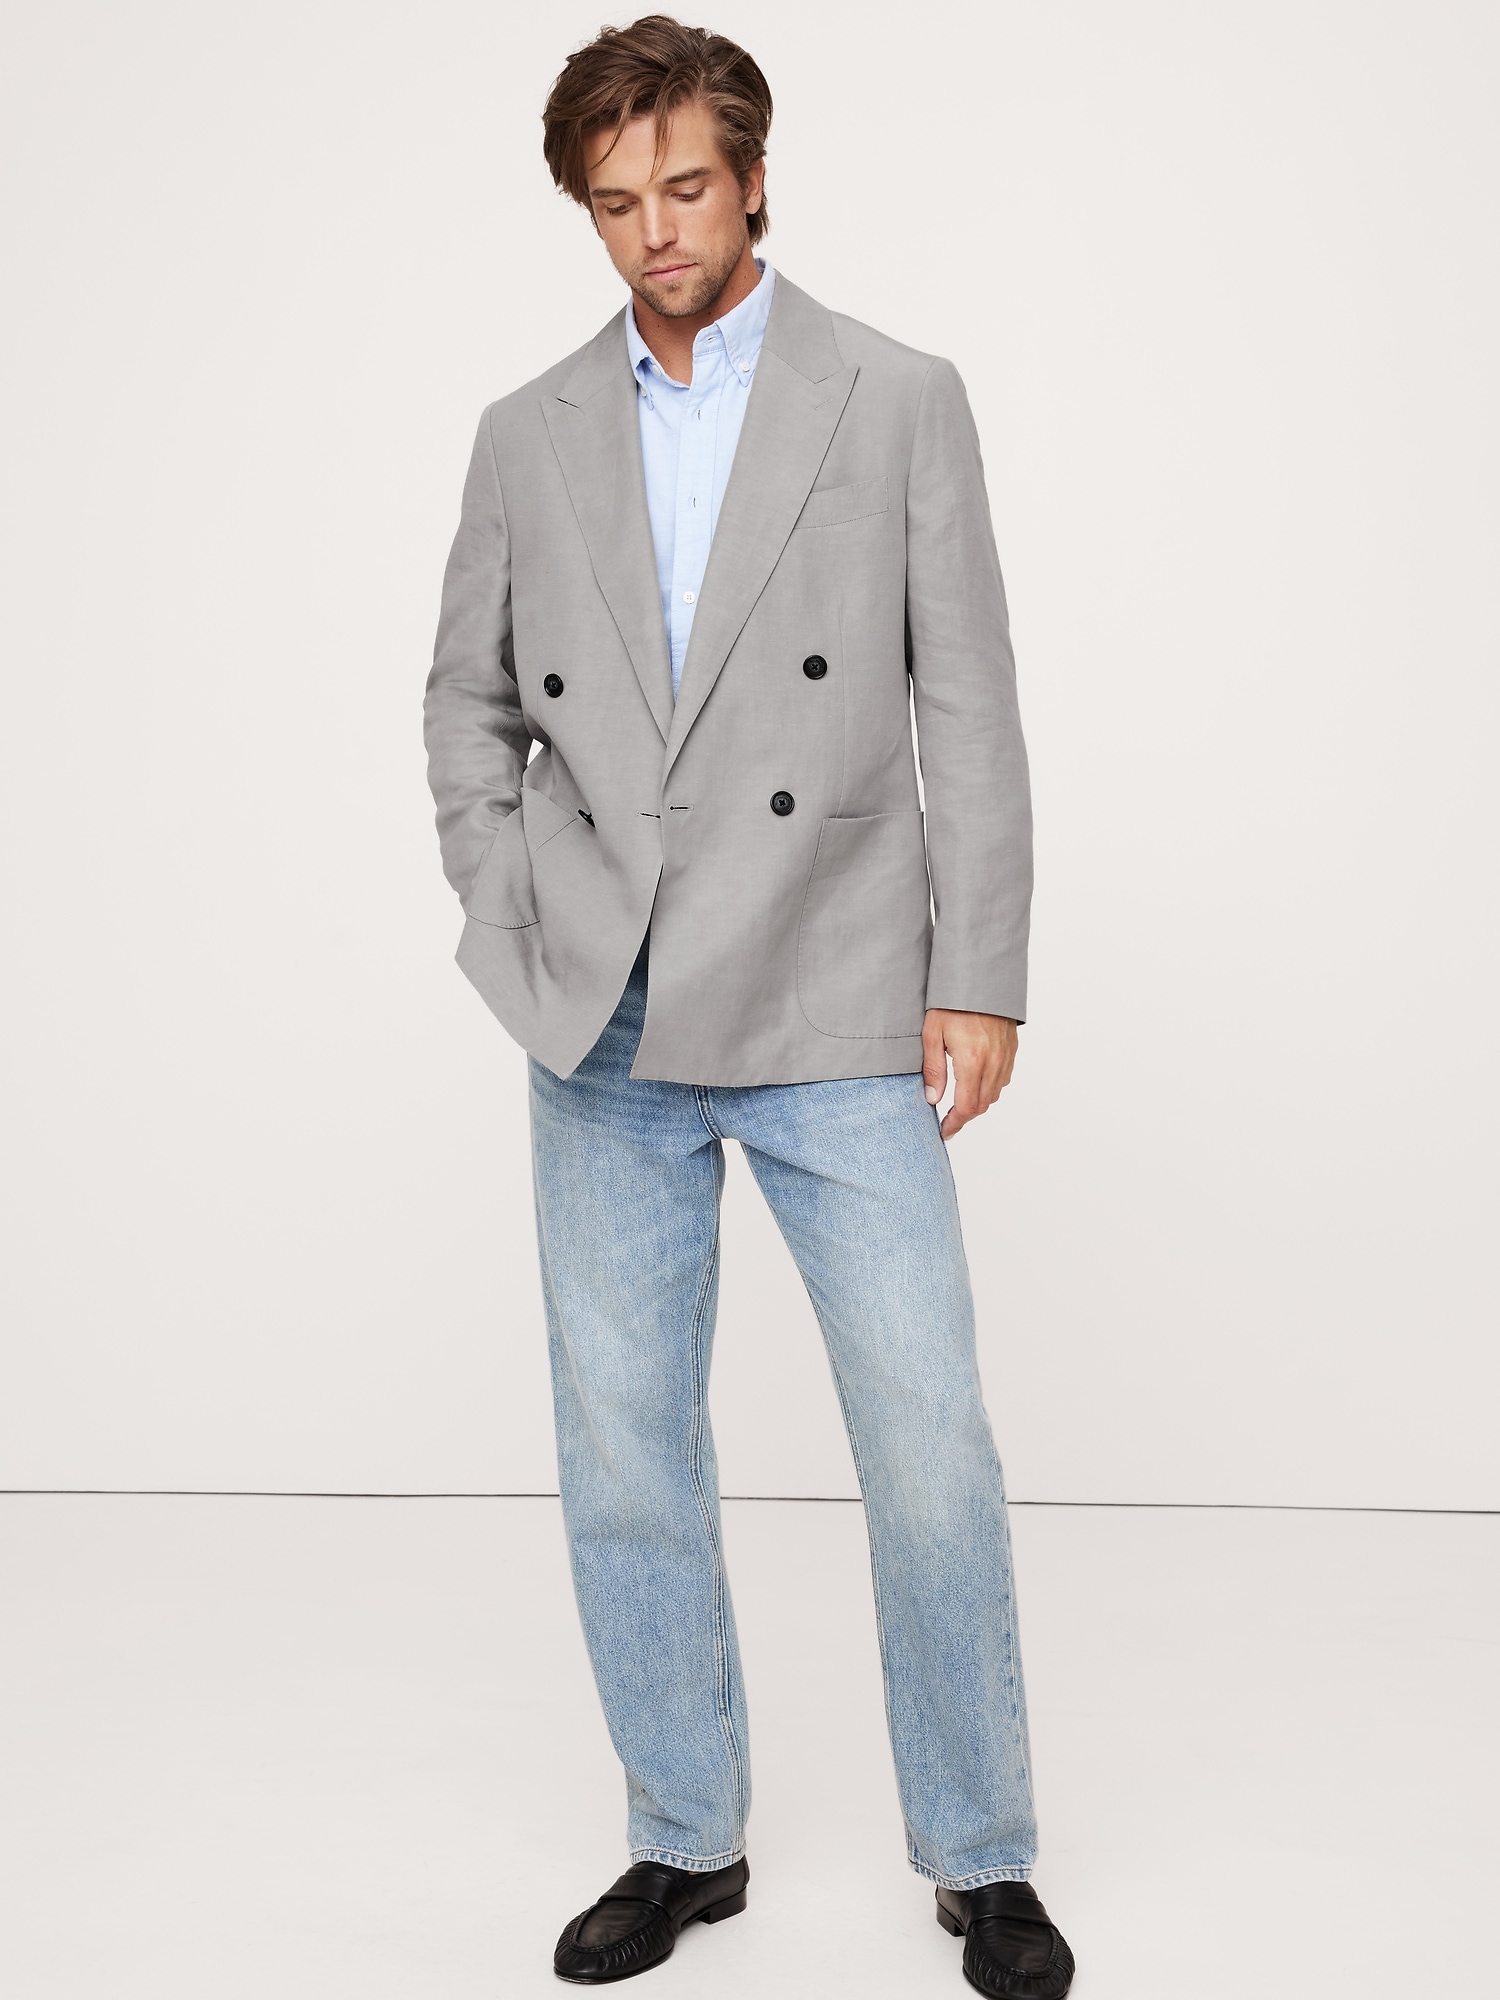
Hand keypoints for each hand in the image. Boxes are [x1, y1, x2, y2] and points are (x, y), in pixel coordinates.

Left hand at [922, 1009, 1018, 1139]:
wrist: (981, 978)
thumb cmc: (953, 1003)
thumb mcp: (932, 1034)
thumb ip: (933, 1069)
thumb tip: (933, 1098)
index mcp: (972, 1061)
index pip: (966, 1107)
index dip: (955, 1123)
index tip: (945, 1131)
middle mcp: (993, 1062)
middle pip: (982, 1105)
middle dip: (964, 1117)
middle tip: (948, 1121)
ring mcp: (1005, 1057)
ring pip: (994, 1094)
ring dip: (978, 1103)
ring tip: (960, 1103)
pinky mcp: (1011, 1049)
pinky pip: (1003, 1079)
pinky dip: (990, 1089)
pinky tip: (976, 1083)